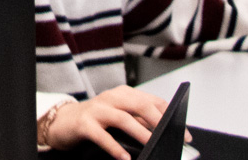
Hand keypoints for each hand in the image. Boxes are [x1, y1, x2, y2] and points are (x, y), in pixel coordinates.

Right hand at [42, 87, 179, 159]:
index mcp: (124, 94)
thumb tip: (164, 135)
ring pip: (122, 118)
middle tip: (171, 137)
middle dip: (159, 122)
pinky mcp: (84, 124)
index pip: (153, 101)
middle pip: (140, 105)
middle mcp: (111, 98)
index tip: (184, 133)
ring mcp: (97, 109)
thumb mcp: (119, 117)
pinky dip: (114, 147)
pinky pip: (101, 135)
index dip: (170, 115)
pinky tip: (125, 158)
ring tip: (152, 146)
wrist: (62, 122)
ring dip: (140, 133)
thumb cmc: (96, 120)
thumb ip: (139, 122)